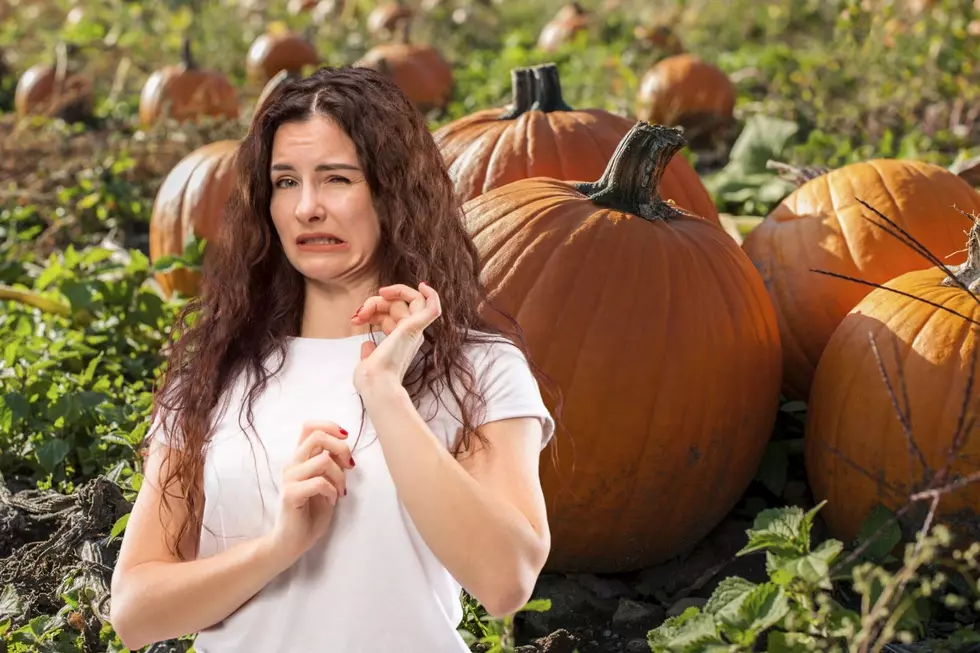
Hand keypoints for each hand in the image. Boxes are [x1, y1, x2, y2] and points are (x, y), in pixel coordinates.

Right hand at [267, 421, 354, 565]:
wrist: (292, 541)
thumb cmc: (311, 512)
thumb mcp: (328, 483)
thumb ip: (332, 464)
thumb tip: (344, 447)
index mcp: (300, 459)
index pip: (309, 426)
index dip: (330, 426)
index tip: (345, 439)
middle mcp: (292, 464)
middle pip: (317, 436)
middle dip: (341, 448)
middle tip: (349, 467)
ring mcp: (289, 479)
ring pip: (323, 460)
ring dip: (339, 475)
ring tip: (340, 491)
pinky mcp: (290, 494)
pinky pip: (319, 482)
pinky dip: (332, 490)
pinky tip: (332, 500)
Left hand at [351, 282, 441, 393]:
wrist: (376, 385)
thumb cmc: (371, 380)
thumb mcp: (367, 361)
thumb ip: (369, 352)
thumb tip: (367, 344)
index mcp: (401, 340)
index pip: (392, 314)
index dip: (373, 309)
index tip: (356, 318)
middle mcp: (411, 335)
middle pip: (399, 304)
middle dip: (376, 302)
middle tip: (359, 313)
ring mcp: (414, 331)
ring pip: (411, 299)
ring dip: (390, 295)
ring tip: (368, 307)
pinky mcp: (415, 327)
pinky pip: (432, 308)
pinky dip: (431, 295)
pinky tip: (423, 285)